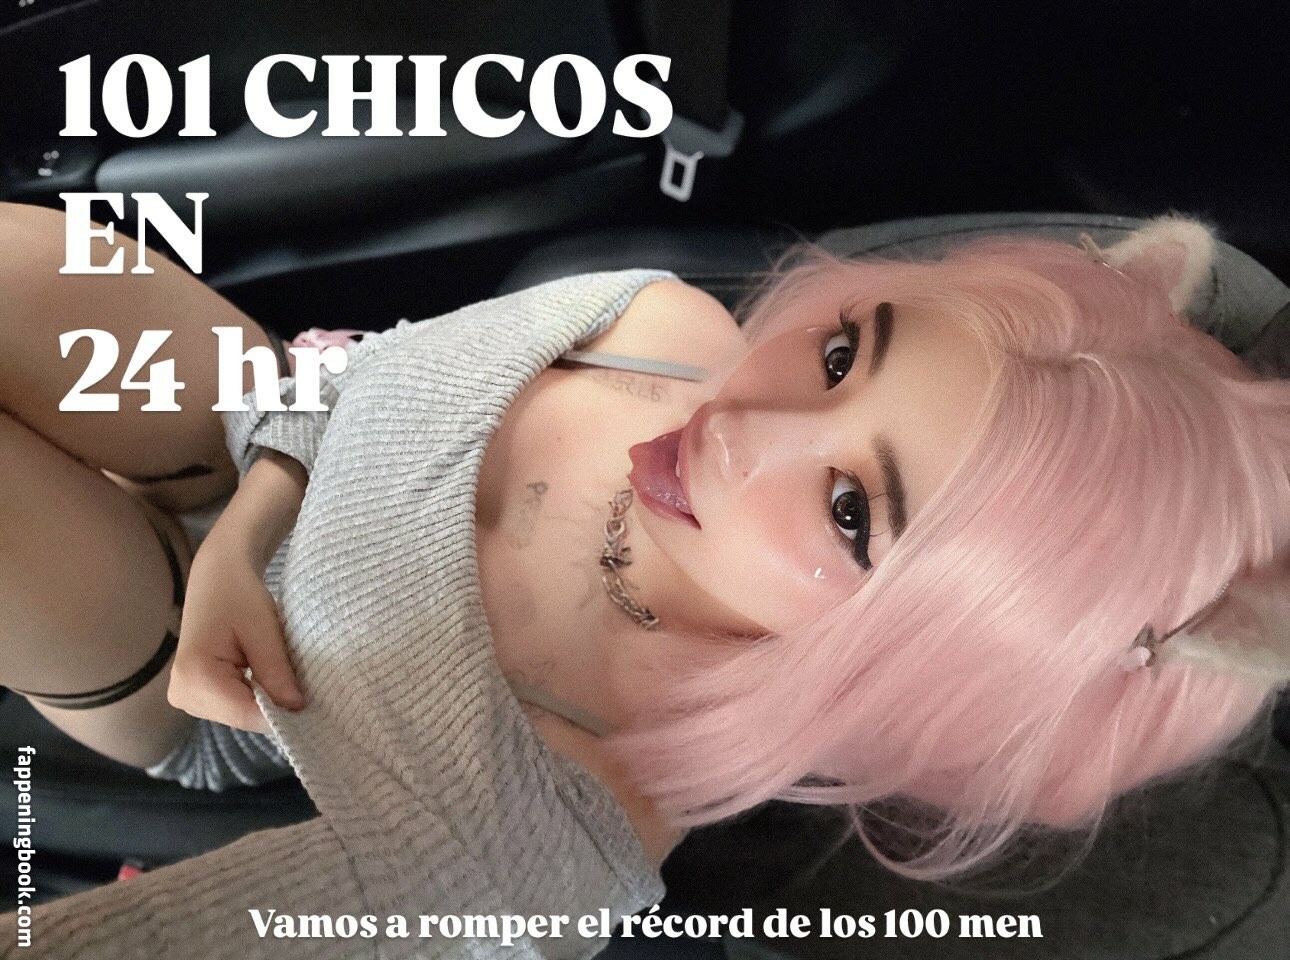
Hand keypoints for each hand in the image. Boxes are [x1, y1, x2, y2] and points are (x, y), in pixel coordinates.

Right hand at [168, 532, 304, 734]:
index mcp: (194, 678)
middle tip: (296, 679)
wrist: (218, 578)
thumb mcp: (264, 631)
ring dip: (265, 699)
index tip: (311, 702)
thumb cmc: (240, 596)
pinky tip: (264, 674)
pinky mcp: (195, 695)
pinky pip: (234, 706)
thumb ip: (277, 673)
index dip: (281, 713)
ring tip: (276, 670)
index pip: (246, 715)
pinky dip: (255, 695)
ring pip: (240, 715)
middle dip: (274, 704)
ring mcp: (185, 698)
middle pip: (242, 718)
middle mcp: (183, 695)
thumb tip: (297, 709)